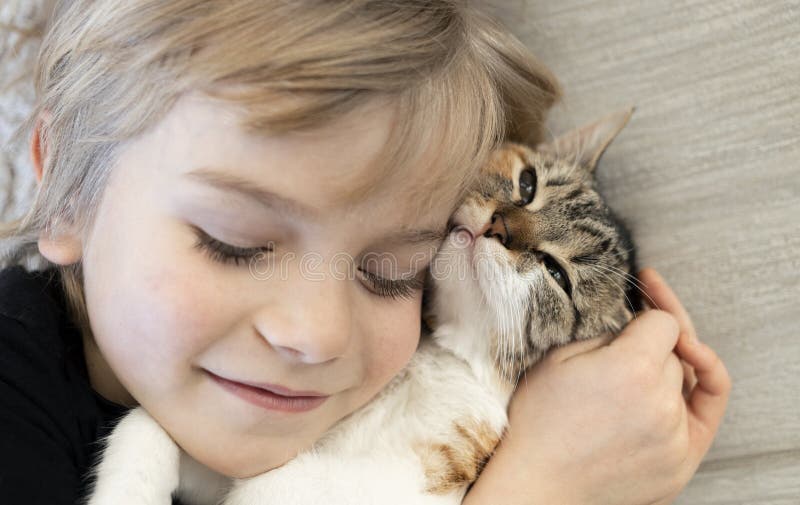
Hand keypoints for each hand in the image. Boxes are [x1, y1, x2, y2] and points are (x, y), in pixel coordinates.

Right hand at [463, 268, 730, 504]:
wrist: (537, 483)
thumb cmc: (539, 421)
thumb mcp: (559, 358)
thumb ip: (606, 332)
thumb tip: (634, 320)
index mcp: (631, 369)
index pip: (662, 321)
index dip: (645, 309)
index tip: (632, 305)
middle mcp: (662, 403)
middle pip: (674, 352)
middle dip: (649, 344)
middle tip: (625, 340)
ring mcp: (675, 437)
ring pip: (683, 381)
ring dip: (665, 371)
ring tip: (636, 367)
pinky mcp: (682, 463)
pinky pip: (707, 411)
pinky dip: (704, 384)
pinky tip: (696, 360)